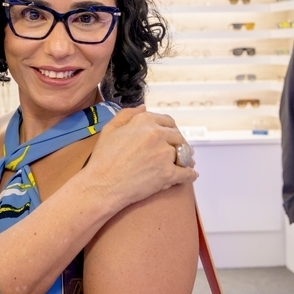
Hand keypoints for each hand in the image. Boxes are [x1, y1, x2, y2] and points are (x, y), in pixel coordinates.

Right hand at [80, 106, 197, 210]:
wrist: (102, 185)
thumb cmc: (103, 159)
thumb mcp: (110, 129)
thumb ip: (128, 114)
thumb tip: (144, 108)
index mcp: (144, 121)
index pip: (167, 121)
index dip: (170, 129)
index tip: (170, 136)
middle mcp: (157, 134)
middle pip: (178, 137)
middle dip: (178, 143)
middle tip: (177, 150)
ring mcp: (164, 154)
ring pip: (184, 154)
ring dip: (186, 158)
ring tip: (185, 163)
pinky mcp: (168, 174)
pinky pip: (187, 173)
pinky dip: (191, 174)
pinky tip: (192, 174)